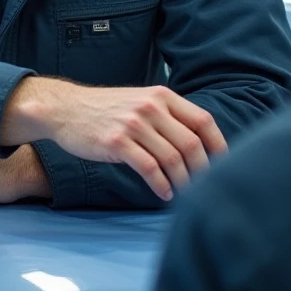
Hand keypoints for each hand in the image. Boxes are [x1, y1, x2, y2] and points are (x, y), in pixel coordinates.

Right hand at [1, 79, 225, 200]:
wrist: (65, 109)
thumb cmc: (107, 110)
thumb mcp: (141, 102)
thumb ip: (168, 117)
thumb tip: (199, 145)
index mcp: (162, 96)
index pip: (204, 121)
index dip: (218, 146)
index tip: (224, 165)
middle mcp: (151, 107)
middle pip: (192, 143)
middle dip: (203, 170)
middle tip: (205, 187)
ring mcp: (133, 124)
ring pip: (172, 158)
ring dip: (183, 181)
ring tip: (185, 194)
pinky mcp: (116, 142)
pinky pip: (149, 168)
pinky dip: (161, 184)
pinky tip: (164, 193)